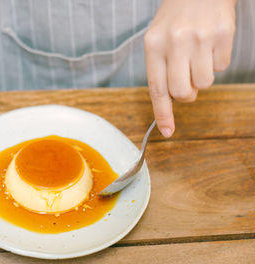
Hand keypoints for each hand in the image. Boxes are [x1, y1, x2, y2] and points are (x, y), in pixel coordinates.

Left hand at [144, 0, 235, 136]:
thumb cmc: (176, 17)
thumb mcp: (157, 39)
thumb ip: (160, 69)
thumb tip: (171, 101)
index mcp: (153, 45)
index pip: (156, 88)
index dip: (162, 113)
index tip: (167, 131)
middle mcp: (175, 42)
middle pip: (182, 93)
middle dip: (186, 93)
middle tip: (187, 78)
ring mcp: (200, 38)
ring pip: (205, 84)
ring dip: (202, 76)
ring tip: (197, 54)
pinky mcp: (223, 35)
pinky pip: (221, 67)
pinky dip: (216, 61)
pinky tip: (209, 44)